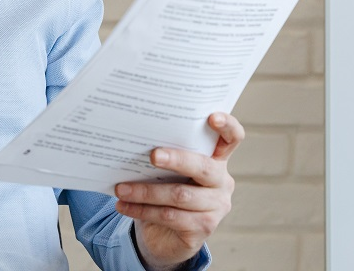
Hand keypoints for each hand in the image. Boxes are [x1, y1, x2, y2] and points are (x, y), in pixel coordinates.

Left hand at [114, 112, 243, 270]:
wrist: (166, 236)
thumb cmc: (166, 191)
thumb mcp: (168, 171)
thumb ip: (164, 155)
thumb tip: (132, 140)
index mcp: (217, 159)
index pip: (232, 138)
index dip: (227, 126)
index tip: (212, 117)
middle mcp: (222, 182)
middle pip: (203, 167)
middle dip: (176, 159)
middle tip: (152, 155)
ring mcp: (217, 207)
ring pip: (180, 195)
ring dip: (146, 191)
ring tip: (121, 189)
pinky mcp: (204, 228)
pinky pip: (170, 216)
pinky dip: (143, 210)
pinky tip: (124, 206)